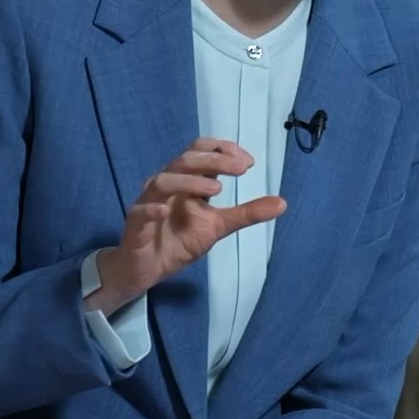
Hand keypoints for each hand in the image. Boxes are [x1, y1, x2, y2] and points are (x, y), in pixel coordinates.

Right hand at [87, 138, 285, 313]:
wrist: (149, 269)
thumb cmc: (180, 241)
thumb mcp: (219, 226)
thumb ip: (247, 213)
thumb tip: (283, 203)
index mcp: (187, 180)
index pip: (201, 150)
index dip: (223, 149)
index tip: (248, 162)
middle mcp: (167, 185)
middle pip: (186, 159)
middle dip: (214, 159)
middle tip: (241, 168)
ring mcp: (149, 202)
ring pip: (163, 180)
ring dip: (190, 181)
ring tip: (217, 189)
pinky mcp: (135, 224)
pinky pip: (140, 211)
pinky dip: (152, 208)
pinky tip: (165, 210)